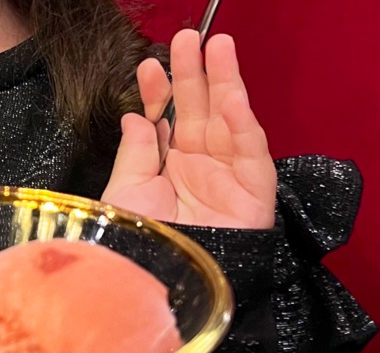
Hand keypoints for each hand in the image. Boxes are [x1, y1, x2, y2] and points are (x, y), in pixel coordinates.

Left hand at [102, 30, 276, 229]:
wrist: (163, 287)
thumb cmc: (141, 249)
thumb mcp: (126, 194)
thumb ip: (134, 153)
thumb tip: (136, 116)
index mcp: (168, 171)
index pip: (168, 121)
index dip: (160, 93)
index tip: (148, 68)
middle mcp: (199, 170)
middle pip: (200, 111)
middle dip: (194, 73)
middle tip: (186, 38)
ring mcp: (227, 179)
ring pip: (230, 120)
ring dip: (224, 82)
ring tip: (216, 47)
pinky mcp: (253, 193)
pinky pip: (251, 151)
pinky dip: (242, 123)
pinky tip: (229, 97)